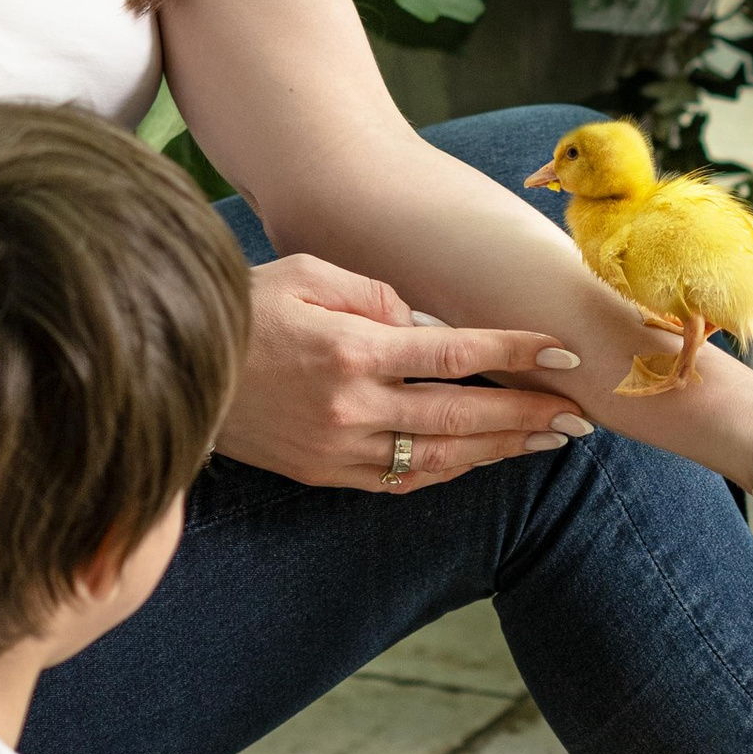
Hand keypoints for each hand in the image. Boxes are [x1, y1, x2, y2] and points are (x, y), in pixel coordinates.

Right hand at [228, 259, 591, 491]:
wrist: (172, 371)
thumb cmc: (245, 309)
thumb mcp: (307, 273)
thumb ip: (375, 294)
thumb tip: (424, 324)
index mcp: (352, 351)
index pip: (456, 354)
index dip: (515, 354)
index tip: (563, 354)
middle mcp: (352, 408)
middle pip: (462, 415)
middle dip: (528, 415)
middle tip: (580, 414)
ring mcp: (338, 450)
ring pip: (440, 457)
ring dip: (500, 450)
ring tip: (548, 440)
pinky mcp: (323, 475)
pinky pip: (402, 479)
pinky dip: (449, 469)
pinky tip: (482, 458)